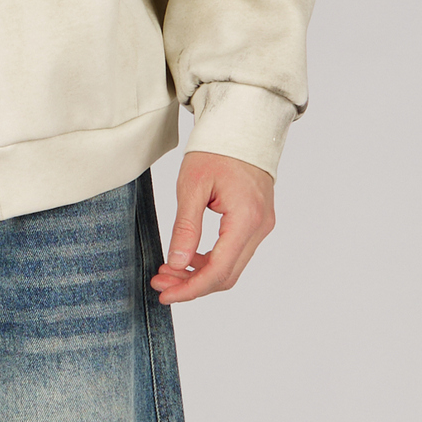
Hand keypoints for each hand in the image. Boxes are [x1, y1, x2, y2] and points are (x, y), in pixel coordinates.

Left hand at [151, 151, 275, 304]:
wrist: (241, 127)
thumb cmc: (216, 150)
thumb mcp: (193, 187)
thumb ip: (186, 227)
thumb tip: (177, 263)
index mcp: (246, 219)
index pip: (218, 270)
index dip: (190, 289)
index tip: (165, 294)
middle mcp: (260, 227)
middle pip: (226, 275)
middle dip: (191, 285)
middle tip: (160, 283)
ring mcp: (262, 226)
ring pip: (231, 267)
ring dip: (199, 275)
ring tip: (168, 271)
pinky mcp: (257, 222)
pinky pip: (235, 253)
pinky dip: (210, 261)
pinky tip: (187, 258)